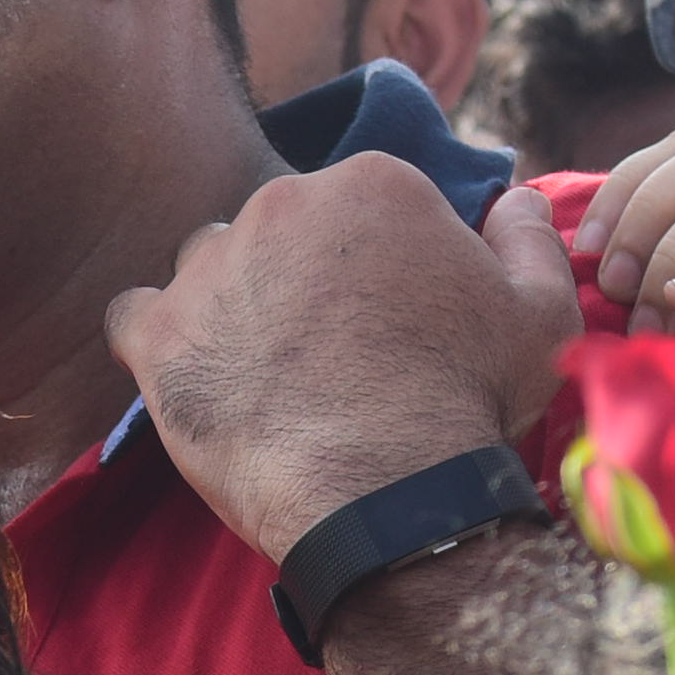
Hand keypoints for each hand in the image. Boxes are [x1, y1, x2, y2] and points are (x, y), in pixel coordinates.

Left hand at [110, 150, 579, 561]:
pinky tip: (190, 374)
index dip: (371, 261)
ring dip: (227, 301)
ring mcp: (211, 265)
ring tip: (262, 369)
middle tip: (325, 352)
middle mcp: (282, 203)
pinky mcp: (159, 331)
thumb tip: (515, 196)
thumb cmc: (466, 402)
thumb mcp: (540, 313)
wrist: (381, 492)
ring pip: (207, 264)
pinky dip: (157, 341)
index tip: (383, 316)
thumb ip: (529, 237)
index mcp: (372, 183)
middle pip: (280, 228)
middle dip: (298, 277)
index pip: (358, 203)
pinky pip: (135, 314)